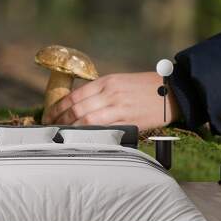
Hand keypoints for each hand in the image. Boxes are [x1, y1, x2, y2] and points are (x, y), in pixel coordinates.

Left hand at [43, 72, 179, 129]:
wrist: (172, 92)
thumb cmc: (144, 87)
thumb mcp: (119, 81)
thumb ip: (99, 92)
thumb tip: (78, 105)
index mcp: (107, 81)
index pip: (75, 95)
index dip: (58, 107)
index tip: (49, 115)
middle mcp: (110, 93)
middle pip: (77, 108)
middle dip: (60, 119)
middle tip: (50, 127)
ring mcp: (119, 108)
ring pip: (87, 120)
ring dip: (70, 128)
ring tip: (60, 134)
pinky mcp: (129, 122)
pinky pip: (103, 130)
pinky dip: (88, 134)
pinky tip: (79, 138)